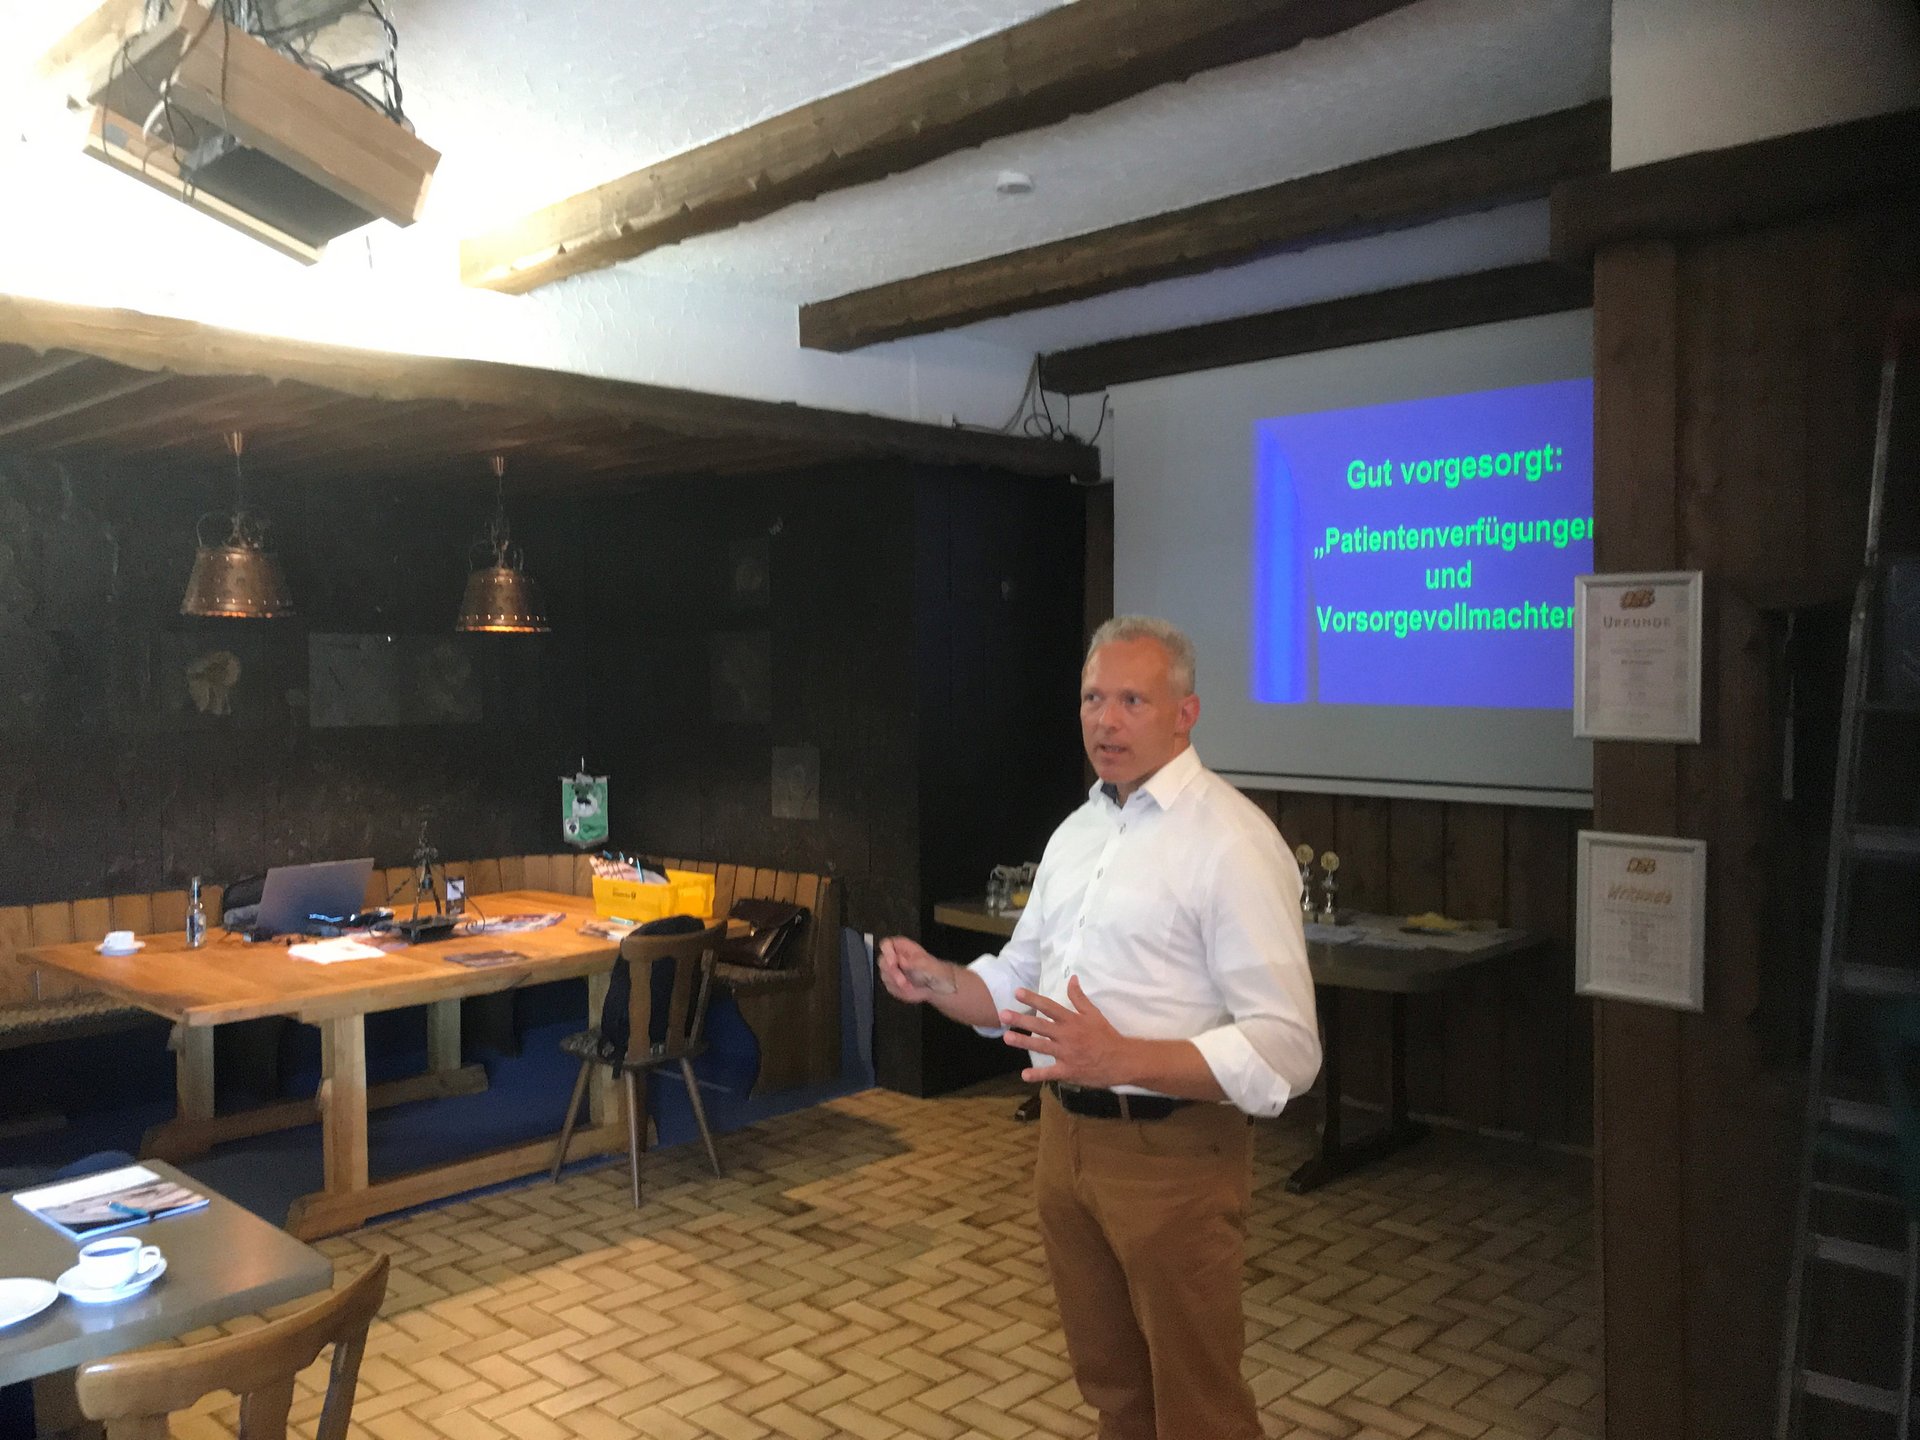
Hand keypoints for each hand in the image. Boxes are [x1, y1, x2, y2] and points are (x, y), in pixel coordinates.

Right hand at [877, 935, 957, 1002]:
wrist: (935, 987)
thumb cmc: (933, 970)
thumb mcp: (925, 963)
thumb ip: (912, 961)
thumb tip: (902, 962)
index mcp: (903, 947)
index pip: (886, 944)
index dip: (887, 952)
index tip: (893, 962)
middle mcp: (895, 957)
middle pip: (882, 961)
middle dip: (892, 972)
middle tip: (902, 979)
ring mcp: (892, 970)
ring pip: (884, 975)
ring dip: (896, 983)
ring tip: (909, 985)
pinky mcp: (892, 983)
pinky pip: (889, 987)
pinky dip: (898, 990)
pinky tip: (908, 988)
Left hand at [1006, 977, 1136, 1087]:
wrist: (1121, 1059)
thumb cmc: (1106, 1036)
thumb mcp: (1094, 1013)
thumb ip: (1079, 997)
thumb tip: (1072, 978)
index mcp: (1072, 1020)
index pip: (1049, 1007)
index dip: (1033, 999)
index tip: (1017, 992)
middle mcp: (1066, 1035)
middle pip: (1040, 1025)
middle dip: (1021, 1020)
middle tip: (1003, 1014)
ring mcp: (1066, 1054)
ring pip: (1041, 1047)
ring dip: (1023, 1042)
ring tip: (1007, 1038)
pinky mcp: (1068, 1070)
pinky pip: (1051, 1073)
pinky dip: (1038, 1075)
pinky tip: (1024, 1075)